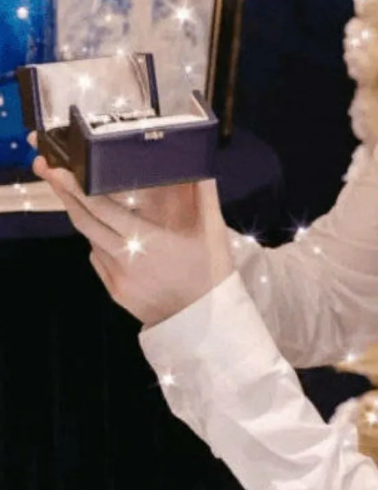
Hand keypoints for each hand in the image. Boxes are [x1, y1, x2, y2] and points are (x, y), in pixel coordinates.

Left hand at [31, 147, 234, 326]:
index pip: (102, 210)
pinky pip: (99, 259)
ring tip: (80, 196)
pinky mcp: (115, 292)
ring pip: (90, 240)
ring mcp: (116, 279)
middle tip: (52, 172)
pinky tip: (109, 232)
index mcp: (147, 241)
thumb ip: (205, 195)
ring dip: (84, 217)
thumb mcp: (213, 231)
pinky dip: (99, 241)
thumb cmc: (211, 274)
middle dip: (66, 195)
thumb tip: (201, 165)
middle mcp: (125, 260)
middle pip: (84, 222)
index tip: (60, 171)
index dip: (78, 189)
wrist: (206, 324)